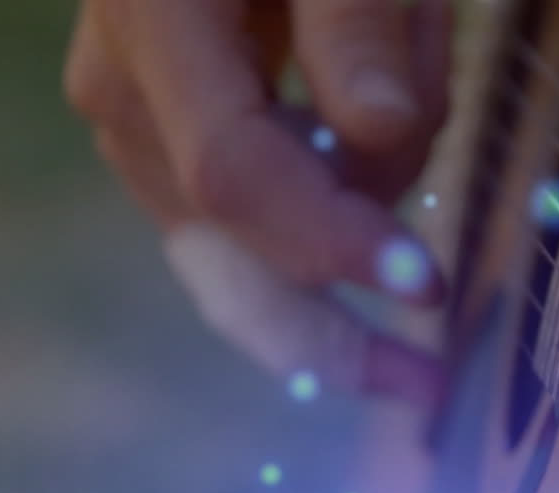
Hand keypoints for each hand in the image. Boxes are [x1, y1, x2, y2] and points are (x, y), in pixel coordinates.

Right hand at [64, 0, 452, 405]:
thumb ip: (354, 21)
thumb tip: (379, 127)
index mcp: (158, 29)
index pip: (236, 175)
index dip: (332, 240)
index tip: (428, 288)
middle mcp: (129, 100)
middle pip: (224, 259)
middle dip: (329, 338)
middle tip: (424, 390)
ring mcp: (143, 132)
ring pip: (255, 243)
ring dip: (362, 202)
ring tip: (418, 39)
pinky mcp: (176, 148)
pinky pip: (255, 216)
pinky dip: (334, 199)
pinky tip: (380, 119)